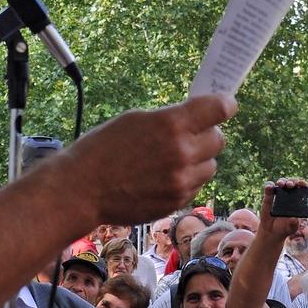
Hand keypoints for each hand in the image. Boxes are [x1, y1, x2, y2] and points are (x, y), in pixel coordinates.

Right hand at [65, 94, 235, 224]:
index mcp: (172, 124)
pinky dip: (186, 180)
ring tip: (173, 159)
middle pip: (219, 140)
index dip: (224, 105)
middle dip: (207, 134)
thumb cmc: (102, 148)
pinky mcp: (176, 202)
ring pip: (210, 166)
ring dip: (198, 160)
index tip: (225, 105)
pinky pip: (195, 186)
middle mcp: (183, 153)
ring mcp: (181, 181)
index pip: (219, 109)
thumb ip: (170, 119)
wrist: (82, 189)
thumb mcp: (136, 119)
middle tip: (191, 133)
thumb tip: (195, 119)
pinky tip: (163, 177)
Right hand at [257, 177, 307, 242]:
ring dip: (282, 181)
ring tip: (281, 184)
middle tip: (291, 184)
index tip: (303, 184)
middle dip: (292, 181)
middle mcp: (290, 195)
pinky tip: (270, 187)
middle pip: (293, 183)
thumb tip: (295, 219)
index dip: (303, 184)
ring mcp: (279, 194)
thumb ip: (294, 224)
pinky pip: (269, 188)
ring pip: (282, 182)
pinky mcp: (269, 196)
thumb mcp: (291, 228)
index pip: (303, 189)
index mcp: (299, 201)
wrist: (272, 231)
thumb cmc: (285, 227)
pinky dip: (269, 185)